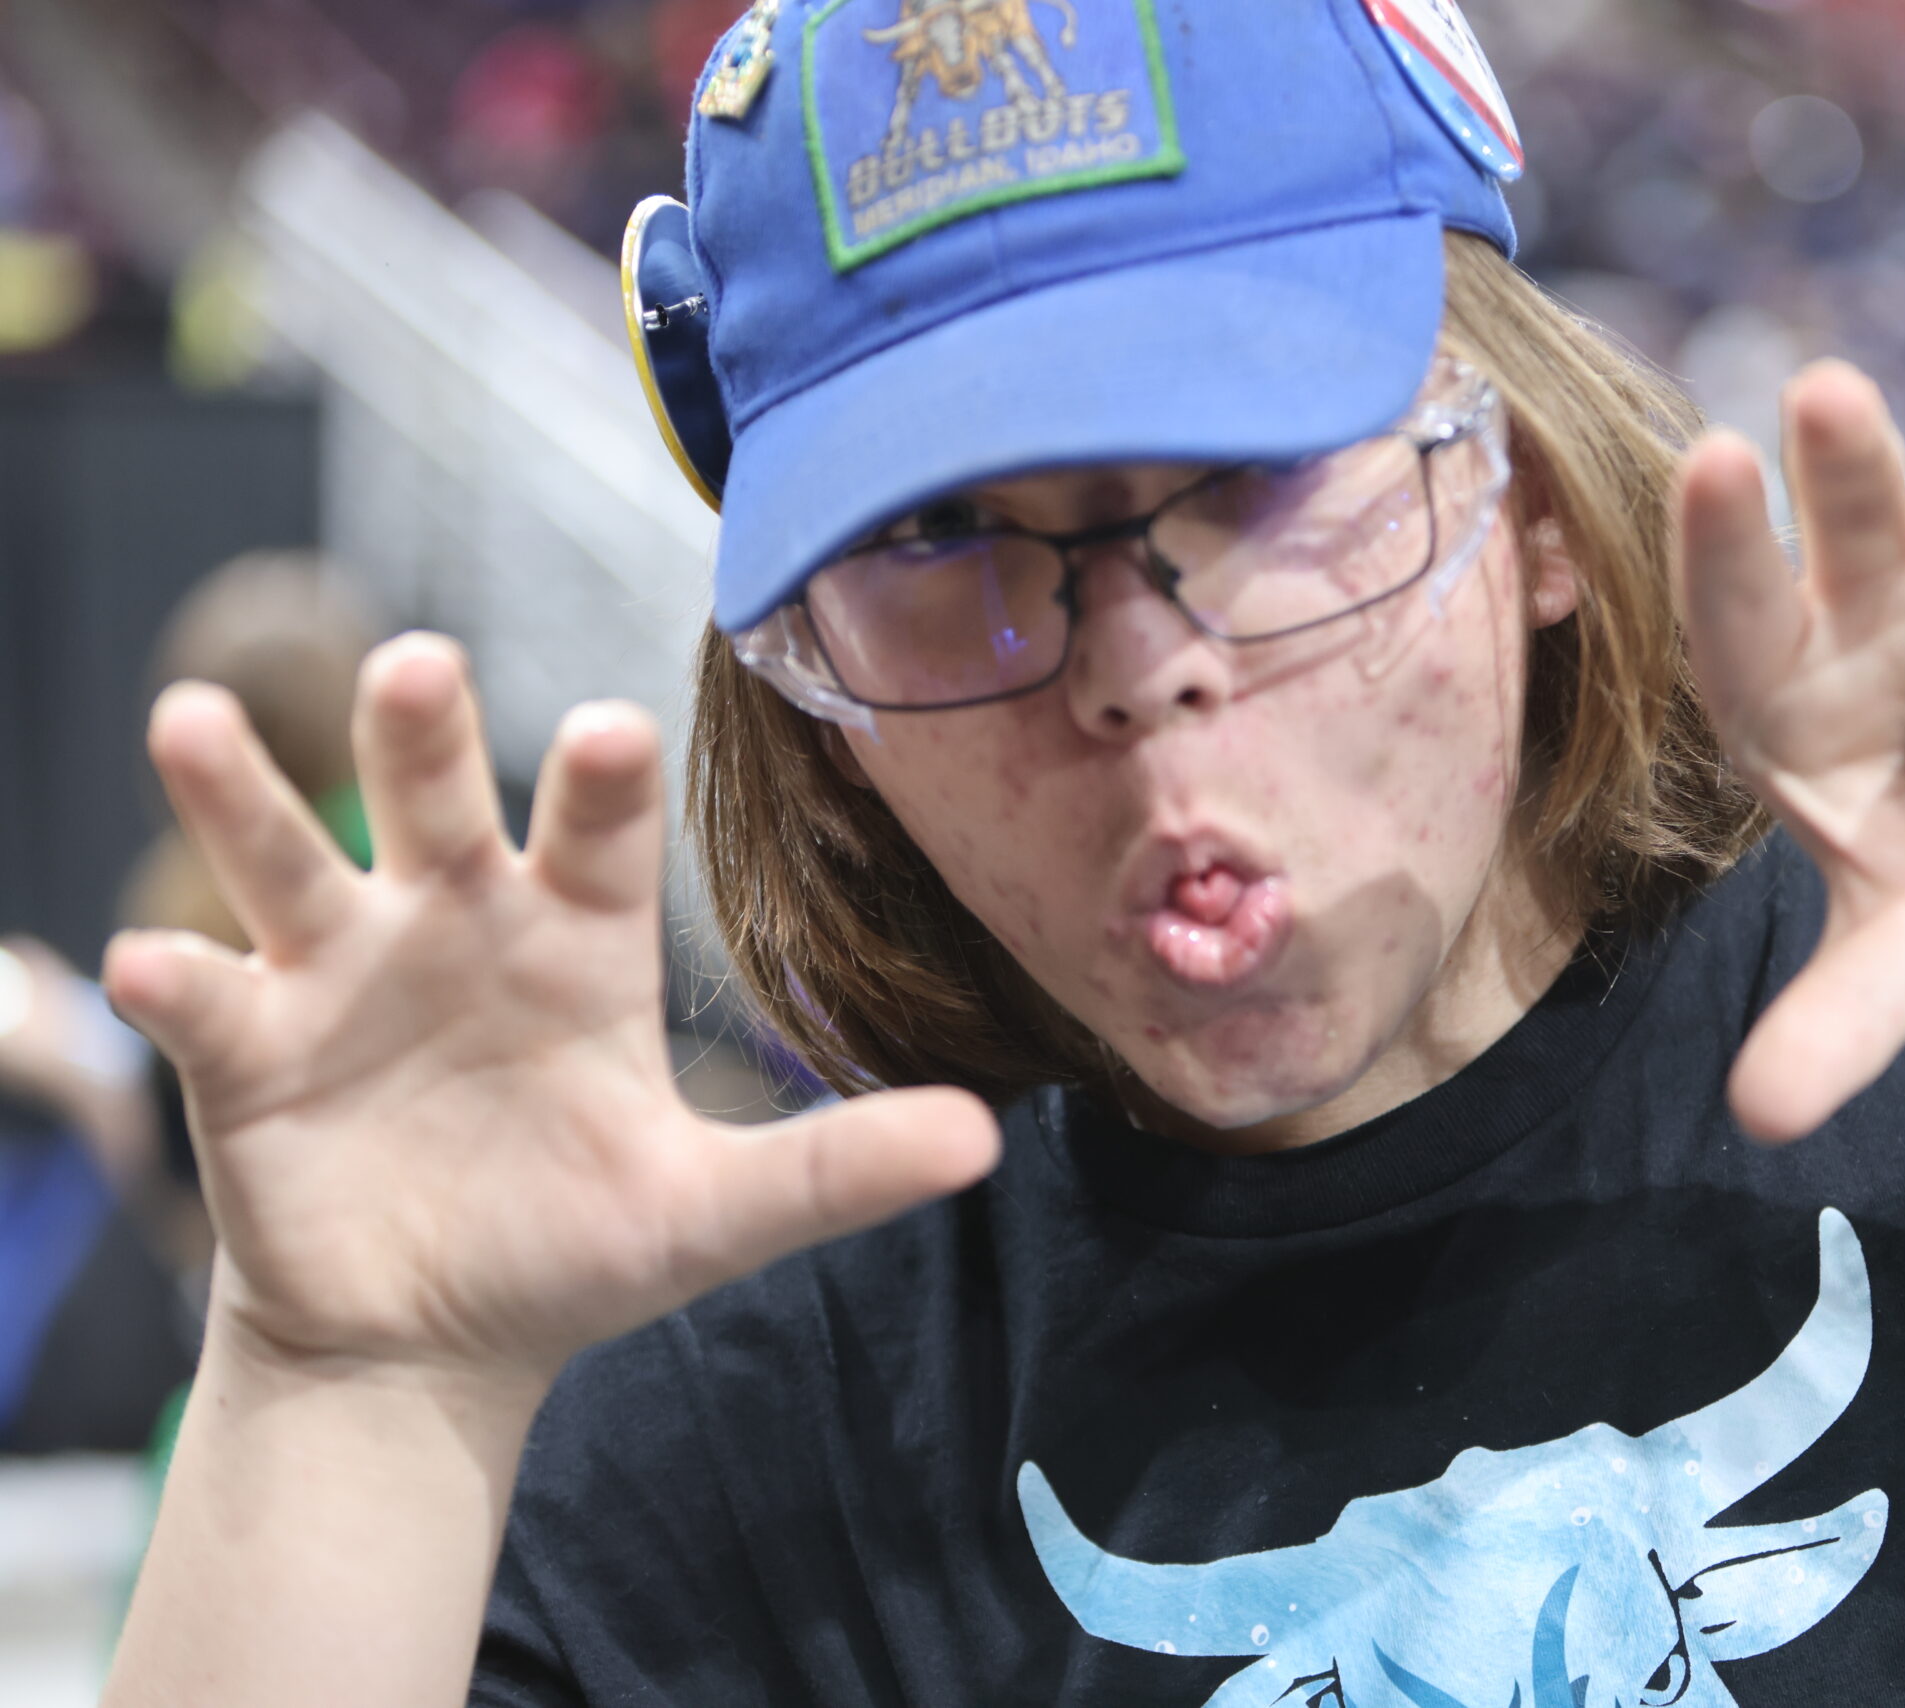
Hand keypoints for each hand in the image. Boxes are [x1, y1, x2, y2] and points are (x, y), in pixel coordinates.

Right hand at [104, 636, 997, 1387]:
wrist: (436, 1340)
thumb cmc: (577, 1247)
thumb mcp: (711, 1215)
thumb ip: (835, 1169)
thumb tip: (987, 1138)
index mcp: (581, 941)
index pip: (600, 837)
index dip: (602, 785)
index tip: (614, 728)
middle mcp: (460, 925)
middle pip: (437, 802)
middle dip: (424, 734)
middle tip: (416, 663)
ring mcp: (344, 975)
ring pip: (290, 860)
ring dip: (242, 795)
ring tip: (192, 725)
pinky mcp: (248, 1049)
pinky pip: (208, 998)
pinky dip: (177, 980)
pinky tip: (151, 965)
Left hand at [1679, 324, 1904, 1141]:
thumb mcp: (1893, 969)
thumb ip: (1831, 1026)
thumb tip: (1756, 1120)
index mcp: (1790, 699)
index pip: (1739, 615)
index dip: (1723, 547)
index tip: (1709, 464)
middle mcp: (1878, 628)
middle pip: (1851, 530)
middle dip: (1838, 466)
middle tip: (1816, 392)